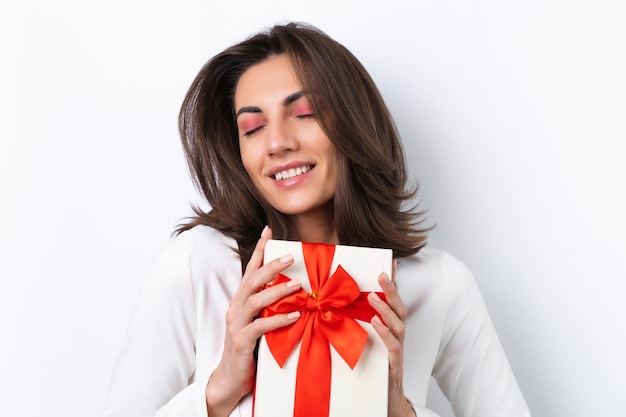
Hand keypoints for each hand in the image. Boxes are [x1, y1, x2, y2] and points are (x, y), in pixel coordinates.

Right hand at [205, 226, 301, 415]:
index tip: (268, 231)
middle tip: (291, 257)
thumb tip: (294, 288)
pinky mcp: (241, 341)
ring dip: (278, 291)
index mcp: (240, 300)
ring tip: (298, 284)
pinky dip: (279, 320)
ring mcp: (237, 324)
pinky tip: (295, 316)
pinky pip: (261, 327)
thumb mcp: (258, 321)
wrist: (230, 378)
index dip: (259, 250)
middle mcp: (236, 307)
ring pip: (256, 300)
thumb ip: (270, 305)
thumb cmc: (248, 347)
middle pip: (253, 280)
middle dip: (271, 266)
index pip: (250, 270)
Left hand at [368, 261, 415, 416]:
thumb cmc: (372, 367)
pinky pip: (393, 344)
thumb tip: (338, 303)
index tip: (391, 262)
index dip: (394, 281)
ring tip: (374, 296)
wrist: (383, 399)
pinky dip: (385, 332)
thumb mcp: (363, 339)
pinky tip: (376, 323)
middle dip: (392, 288)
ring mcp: (397, 347)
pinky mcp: (394, 362)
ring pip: (398, 323)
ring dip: (386, 308)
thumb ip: (358, 322)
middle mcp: (397, 333)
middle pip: (399, 306)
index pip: (393, 299)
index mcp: (390, 326)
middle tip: (382, 273)